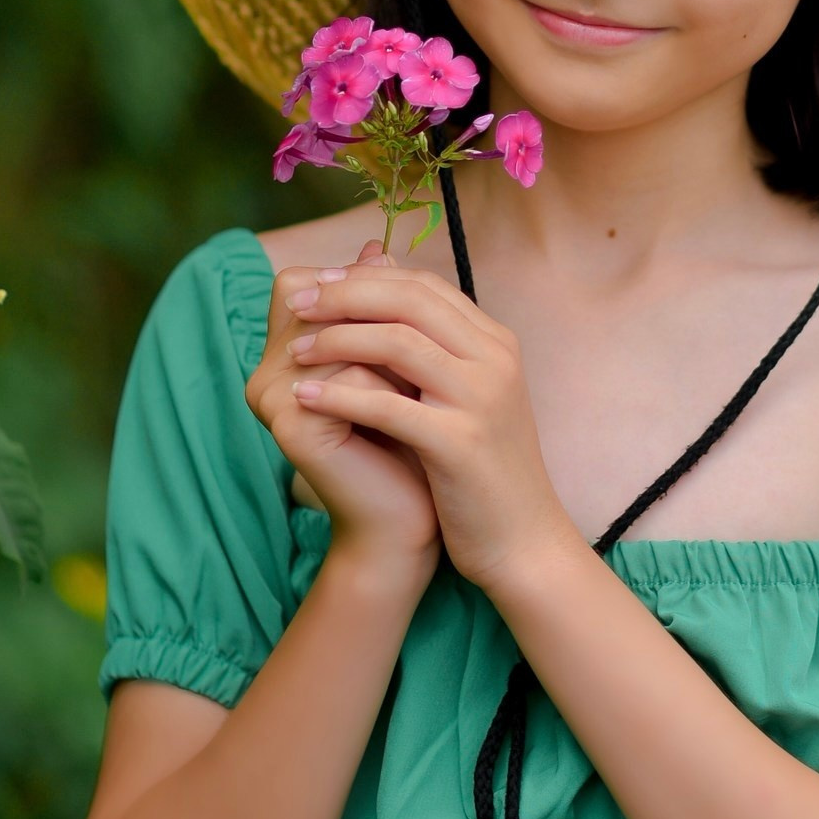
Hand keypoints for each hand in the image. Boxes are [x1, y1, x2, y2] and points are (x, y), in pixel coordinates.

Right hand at [245, 242, 441, 585]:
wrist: (407, 520)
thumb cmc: (407, 441)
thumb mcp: (397, 364)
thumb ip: (379, 308)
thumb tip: (375, 244)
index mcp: (283, 354)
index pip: (302, 280)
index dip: (355, 283)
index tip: (410, 307)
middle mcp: (266, 371)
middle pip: (314, 296)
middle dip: (376, 310)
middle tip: (427, 339)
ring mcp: (272, 398)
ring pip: (337, 333)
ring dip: (391, 348)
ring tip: (426, 377)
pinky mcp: (291, 427)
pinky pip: (347, 378)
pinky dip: (388, 386)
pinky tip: (415, 406)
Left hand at [284, 261, 579, 596]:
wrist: (523, 540)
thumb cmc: (482, 469)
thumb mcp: (461, 396)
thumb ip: (429, 348)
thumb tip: (381, 303)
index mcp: (495, 343)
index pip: (424, 285)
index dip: (366, 278)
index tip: (318, 284)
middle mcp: (494, 359)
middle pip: (410, 301)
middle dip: (345, 296)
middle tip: (298, 305)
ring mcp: (481, 398)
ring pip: (399, 343)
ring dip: (337, 340)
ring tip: (295, 351)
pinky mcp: (460, 443)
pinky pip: (389, 406)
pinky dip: (341, 396)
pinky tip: (305, 397)